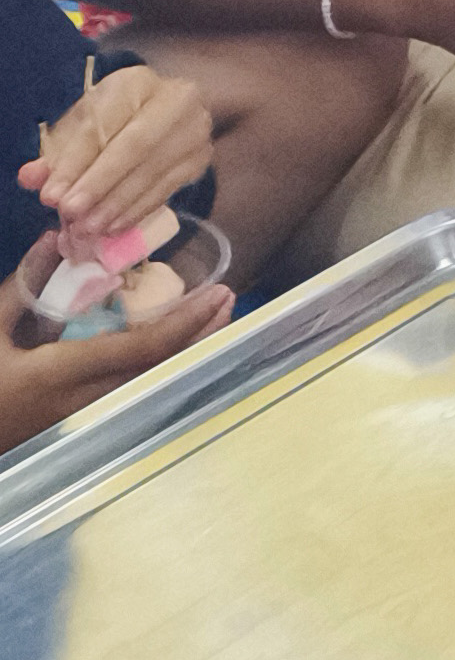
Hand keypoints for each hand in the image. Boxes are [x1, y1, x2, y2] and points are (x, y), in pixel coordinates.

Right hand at [0, 255, 231, 448]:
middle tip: (228, 299)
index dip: (185, 323)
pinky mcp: (79, 420)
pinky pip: (132, 388)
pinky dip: (160, 362)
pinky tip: (172, 343)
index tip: (217, 295)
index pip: (141, 350)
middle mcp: (84, 402)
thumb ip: (21, 287)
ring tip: (213, 316)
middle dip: (199, 336)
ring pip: (151, 381)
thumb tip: (54, 239)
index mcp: (61, 376)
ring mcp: (84, 417)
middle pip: (160, 369)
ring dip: (186, 349)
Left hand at [21, 66, 211, 240]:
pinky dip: (137, 210)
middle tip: (70, 213)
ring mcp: (195, 130)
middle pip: (136, 145)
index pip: (105, 122)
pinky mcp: (202, 158)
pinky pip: (168, 188)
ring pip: (154, 170)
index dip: (76, 160)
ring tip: (87, 227)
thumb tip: (31, 177)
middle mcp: (176, 100)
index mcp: (136, 82)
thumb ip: (57, 152)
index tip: (50, 195)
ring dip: (116, 203)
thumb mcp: (82, 127)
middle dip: (100, 183)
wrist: (165, 115)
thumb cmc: (115, 120)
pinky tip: (113, 226)